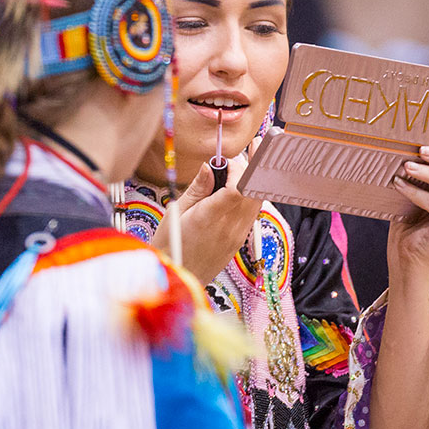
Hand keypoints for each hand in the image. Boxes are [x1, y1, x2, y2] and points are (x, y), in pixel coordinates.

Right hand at [151, 134, 266, 282]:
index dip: (240, 168)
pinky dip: (252, 194)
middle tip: (250, 149)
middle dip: (254, 166)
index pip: (239, 187)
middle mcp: (229, 227)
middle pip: (254, 190)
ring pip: (258, 200)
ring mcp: (237, 235)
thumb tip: (210, 167)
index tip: (229, 159)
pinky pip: (253, 212)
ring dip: (257, 178)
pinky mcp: (239, 240)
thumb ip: (197, 189)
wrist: (177, 279)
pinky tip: (244, 184)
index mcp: (210, 218)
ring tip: (253, 159)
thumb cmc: (170, 247)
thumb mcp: (175, 213)